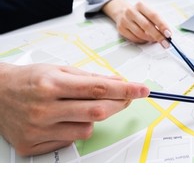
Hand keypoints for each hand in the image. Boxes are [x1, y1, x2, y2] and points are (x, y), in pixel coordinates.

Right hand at [0, 63, 149, 155]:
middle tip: (126, 98)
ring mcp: (38, 129)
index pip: (99, 88)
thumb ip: (91, 77)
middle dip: (119, 104)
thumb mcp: (60, 70)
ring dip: (92, 119)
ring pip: (86, 130)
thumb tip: (120, 82)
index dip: (125, 90)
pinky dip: (73, 130)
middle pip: (97, 111)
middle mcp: (44, 108)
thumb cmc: (29, 80)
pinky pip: (69, 141)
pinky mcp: (32, 144)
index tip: (142, 90)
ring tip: (78, 108)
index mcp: (52, 85)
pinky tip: (62, 120)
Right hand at [102, 0, 170, 47]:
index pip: (154, 15)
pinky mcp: (121, 29)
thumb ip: (158, 21)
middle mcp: (131, 12)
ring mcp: (125, 20)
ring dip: (150, 39)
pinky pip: (135, 38)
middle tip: (165, 42)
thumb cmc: (140, 13)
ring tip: (156, 40)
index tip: (169, 34)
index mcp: (140, 5)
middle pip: (147, 25)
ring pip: (140, 34)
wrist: (122, 12)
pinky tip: (146, 39)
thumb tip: (167, 33)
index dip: (162, 25)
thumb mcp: (149, 12)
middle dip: (158, 36)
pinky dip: (143, 40)